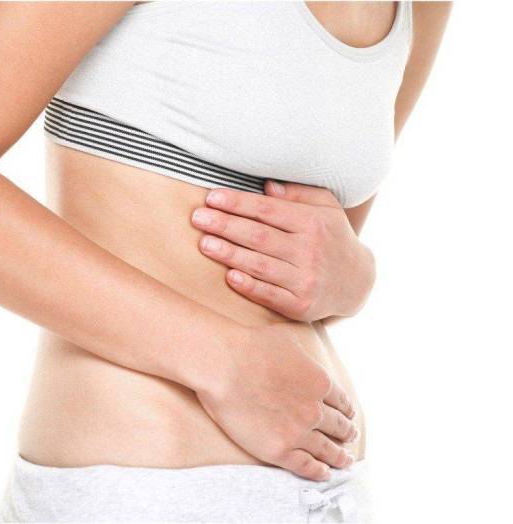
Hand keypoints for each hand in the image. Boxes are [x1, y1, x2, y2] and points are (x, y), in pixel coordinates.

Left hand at [190, 181, 374, 320]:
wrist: (356, 282)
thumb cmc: (331, 237)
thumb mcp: (326, 207)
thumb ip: (298, 194)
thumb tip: (267, 187)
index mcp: (313, 223)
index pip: (267, 210)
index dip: (237, 203)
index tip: (211, 197)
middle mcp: (310, 251)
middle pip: (258, 236)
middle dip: (225, 225)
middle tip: (198, 218)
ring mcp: (305, 280)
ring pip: (259, 265)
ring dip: (228, 254)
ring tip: (204, 243)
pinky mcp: (300, 306)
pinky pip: (268, 295)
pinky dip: (248, 286)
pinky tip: (228, 276)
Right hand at [196, 322, 357, 480]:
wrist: (223, 365)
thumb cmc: (249, 346)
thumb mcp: (286, 337)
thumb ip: (301, 352)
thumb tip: (301, 354)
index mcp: (320, 382)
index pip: (342, 401)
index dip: (347, 410)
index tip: (349, 416)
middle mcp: (315, 409)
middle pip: (339, 426)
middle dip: (346, 432)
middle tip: (350, 437)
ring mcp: (298, 432)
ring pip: (327, 449)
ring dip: (339, 456)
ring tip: (345, 461)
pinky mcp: (279, 449)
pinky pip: (306, 466)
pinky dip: (318, 471)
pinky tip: (324, 473)